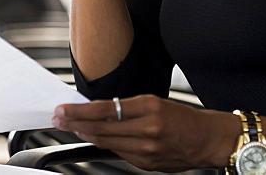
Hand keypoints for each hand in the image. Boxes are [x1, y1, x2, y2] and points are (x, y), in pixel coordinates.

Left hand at [51, 95, 233, 172]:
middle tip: (58, 118)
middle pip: (101, 128)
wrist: (207, 139)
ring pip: (106, 143)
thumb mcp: (154, 102)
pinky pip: (119, 153)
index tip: (63, 109)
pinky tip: (95, 138)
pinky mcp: (147, 164)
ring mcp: (147, 149)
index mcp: (149, 107)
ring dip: (85, 134)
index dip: (80, 111)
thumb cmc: (181, 117)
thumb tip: (95, 110)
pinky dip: (104, 144)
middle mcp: (148, 129)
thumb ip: (126, 108)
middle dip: (75, 123)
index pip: (105, 109)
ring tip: (72, 127)